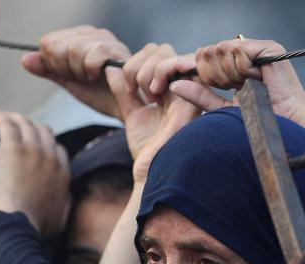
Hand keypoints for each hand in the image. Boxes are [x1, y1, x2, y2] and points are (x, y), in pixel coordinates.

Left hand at [0, 109, 69, 237]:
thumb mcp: (61, 218)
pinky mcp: (12, 149)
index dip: (48, 146)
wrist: (18, 224)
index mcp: (63, 175)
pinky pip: (8, 124)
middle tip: (20, 129)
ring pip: (27, 124)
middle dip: (33, 128)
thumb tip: (66, 196)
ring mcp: (33, 151)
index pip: (59, 150)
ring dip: (17, 119)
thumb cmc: (36, 228)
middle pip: (44, 132)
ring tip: (5, 117)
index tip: (38, 147)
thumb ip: (65, 203)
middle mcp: (51, 159)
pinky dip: (1, 117)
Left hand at [22, 26, 130, 117]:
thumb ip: (49, 70)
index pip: (47, 42)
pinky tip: (101, 76)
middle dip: (65, 68)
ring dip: (79, 71)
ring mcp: (104, 38)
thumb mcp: (70, 82)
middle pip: (56, 45)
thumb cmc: (102, 94)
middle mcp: (90, 32)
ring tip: (92, 77)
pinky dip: (92, 71)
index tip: (71, 74)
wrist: (125, 108)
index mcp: (77, 37)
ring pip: (72, 49)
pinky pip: (90, 56)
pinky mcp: (115, 48)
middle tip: (82, 77)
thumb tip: (25, 60)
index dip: (54, 64)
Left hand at [104, 43, 201, 182]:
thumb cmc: (147, 149)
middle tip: (136, 89)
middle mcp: (182, 89)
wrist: (153, 172)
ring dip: (148, 69)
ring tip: (147, 94)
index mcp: (170, 92)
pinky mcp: (194, 95)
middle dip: (140, 64)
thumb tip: (110, 68)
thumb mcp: (131, 113)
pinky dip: (163, 69)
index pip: (156, 56)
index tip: (129, 88)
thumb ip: (123, 91)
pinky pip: (182, 66)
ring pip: (168, 53)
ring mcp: (189, 91)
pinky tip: (155, 93)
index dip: (137, 63)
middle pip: (162, 49)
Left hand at [155, 38, 304, 136]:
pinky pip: (237, 48)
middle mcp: (247, 56)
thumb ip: (200, 95)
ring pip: (221, 48)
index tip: (222, 90)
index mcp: (236, 68)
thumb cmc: (258, 126)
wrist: (286, 130)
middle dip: (214, 73)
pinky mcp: (269, 48)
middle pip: (210, 51)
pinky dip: (239, 67)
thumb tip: (174, 84)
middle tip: (232, 87)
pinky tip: (251, 79)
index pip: (206, 59)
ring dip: (227, 72)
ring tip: (243, 86)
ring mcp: (258, 51)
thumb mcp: (222, 110)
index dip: (205, 74)